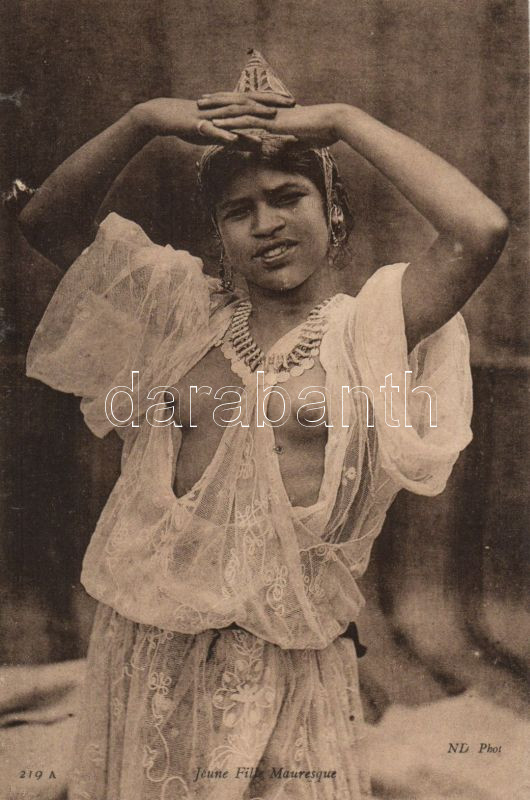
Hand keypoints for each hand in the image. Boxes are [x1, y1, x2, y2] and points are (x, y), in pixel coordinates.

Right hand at [133, 92, 295, 145]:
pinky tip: (235, 139)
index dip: (275, 102)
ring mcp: (213, 115)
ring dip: (252, 114)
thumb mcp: (221, 134)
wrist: (168, 117)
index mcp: (230, 108)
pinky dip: (225, 134)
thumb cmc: (195, 125)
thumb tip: (260, 146)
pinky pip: (214, 130)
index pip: (256, 102)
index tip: (295, 103)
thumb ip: (241, 140)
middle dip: (272, 103)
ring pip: (235, 114)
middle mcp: (224, 107)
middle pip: (252, 103)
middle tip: (292, 104)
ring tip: (270, 116)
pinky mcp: (200, 124)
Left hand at [200, 98, 345, 147]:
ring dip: (218, 108)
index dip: (232, 104)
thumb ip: (291, 144)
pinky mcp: (272, 122)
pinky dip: (231, 122)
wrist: (333, 123)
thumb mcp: (303, 141)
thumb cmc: (323, 132)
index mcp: (274, 111)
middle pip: (238, 102)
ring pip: (238, 108)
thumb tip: (285, 151)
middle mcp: (269, 109)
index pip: (248, 105)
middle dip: (218, 101)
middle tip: (201, 101)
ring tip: (201, 108)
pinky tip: (217, 123)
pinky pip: (247, 121)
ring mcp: (269, 114)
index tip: (218, 104)